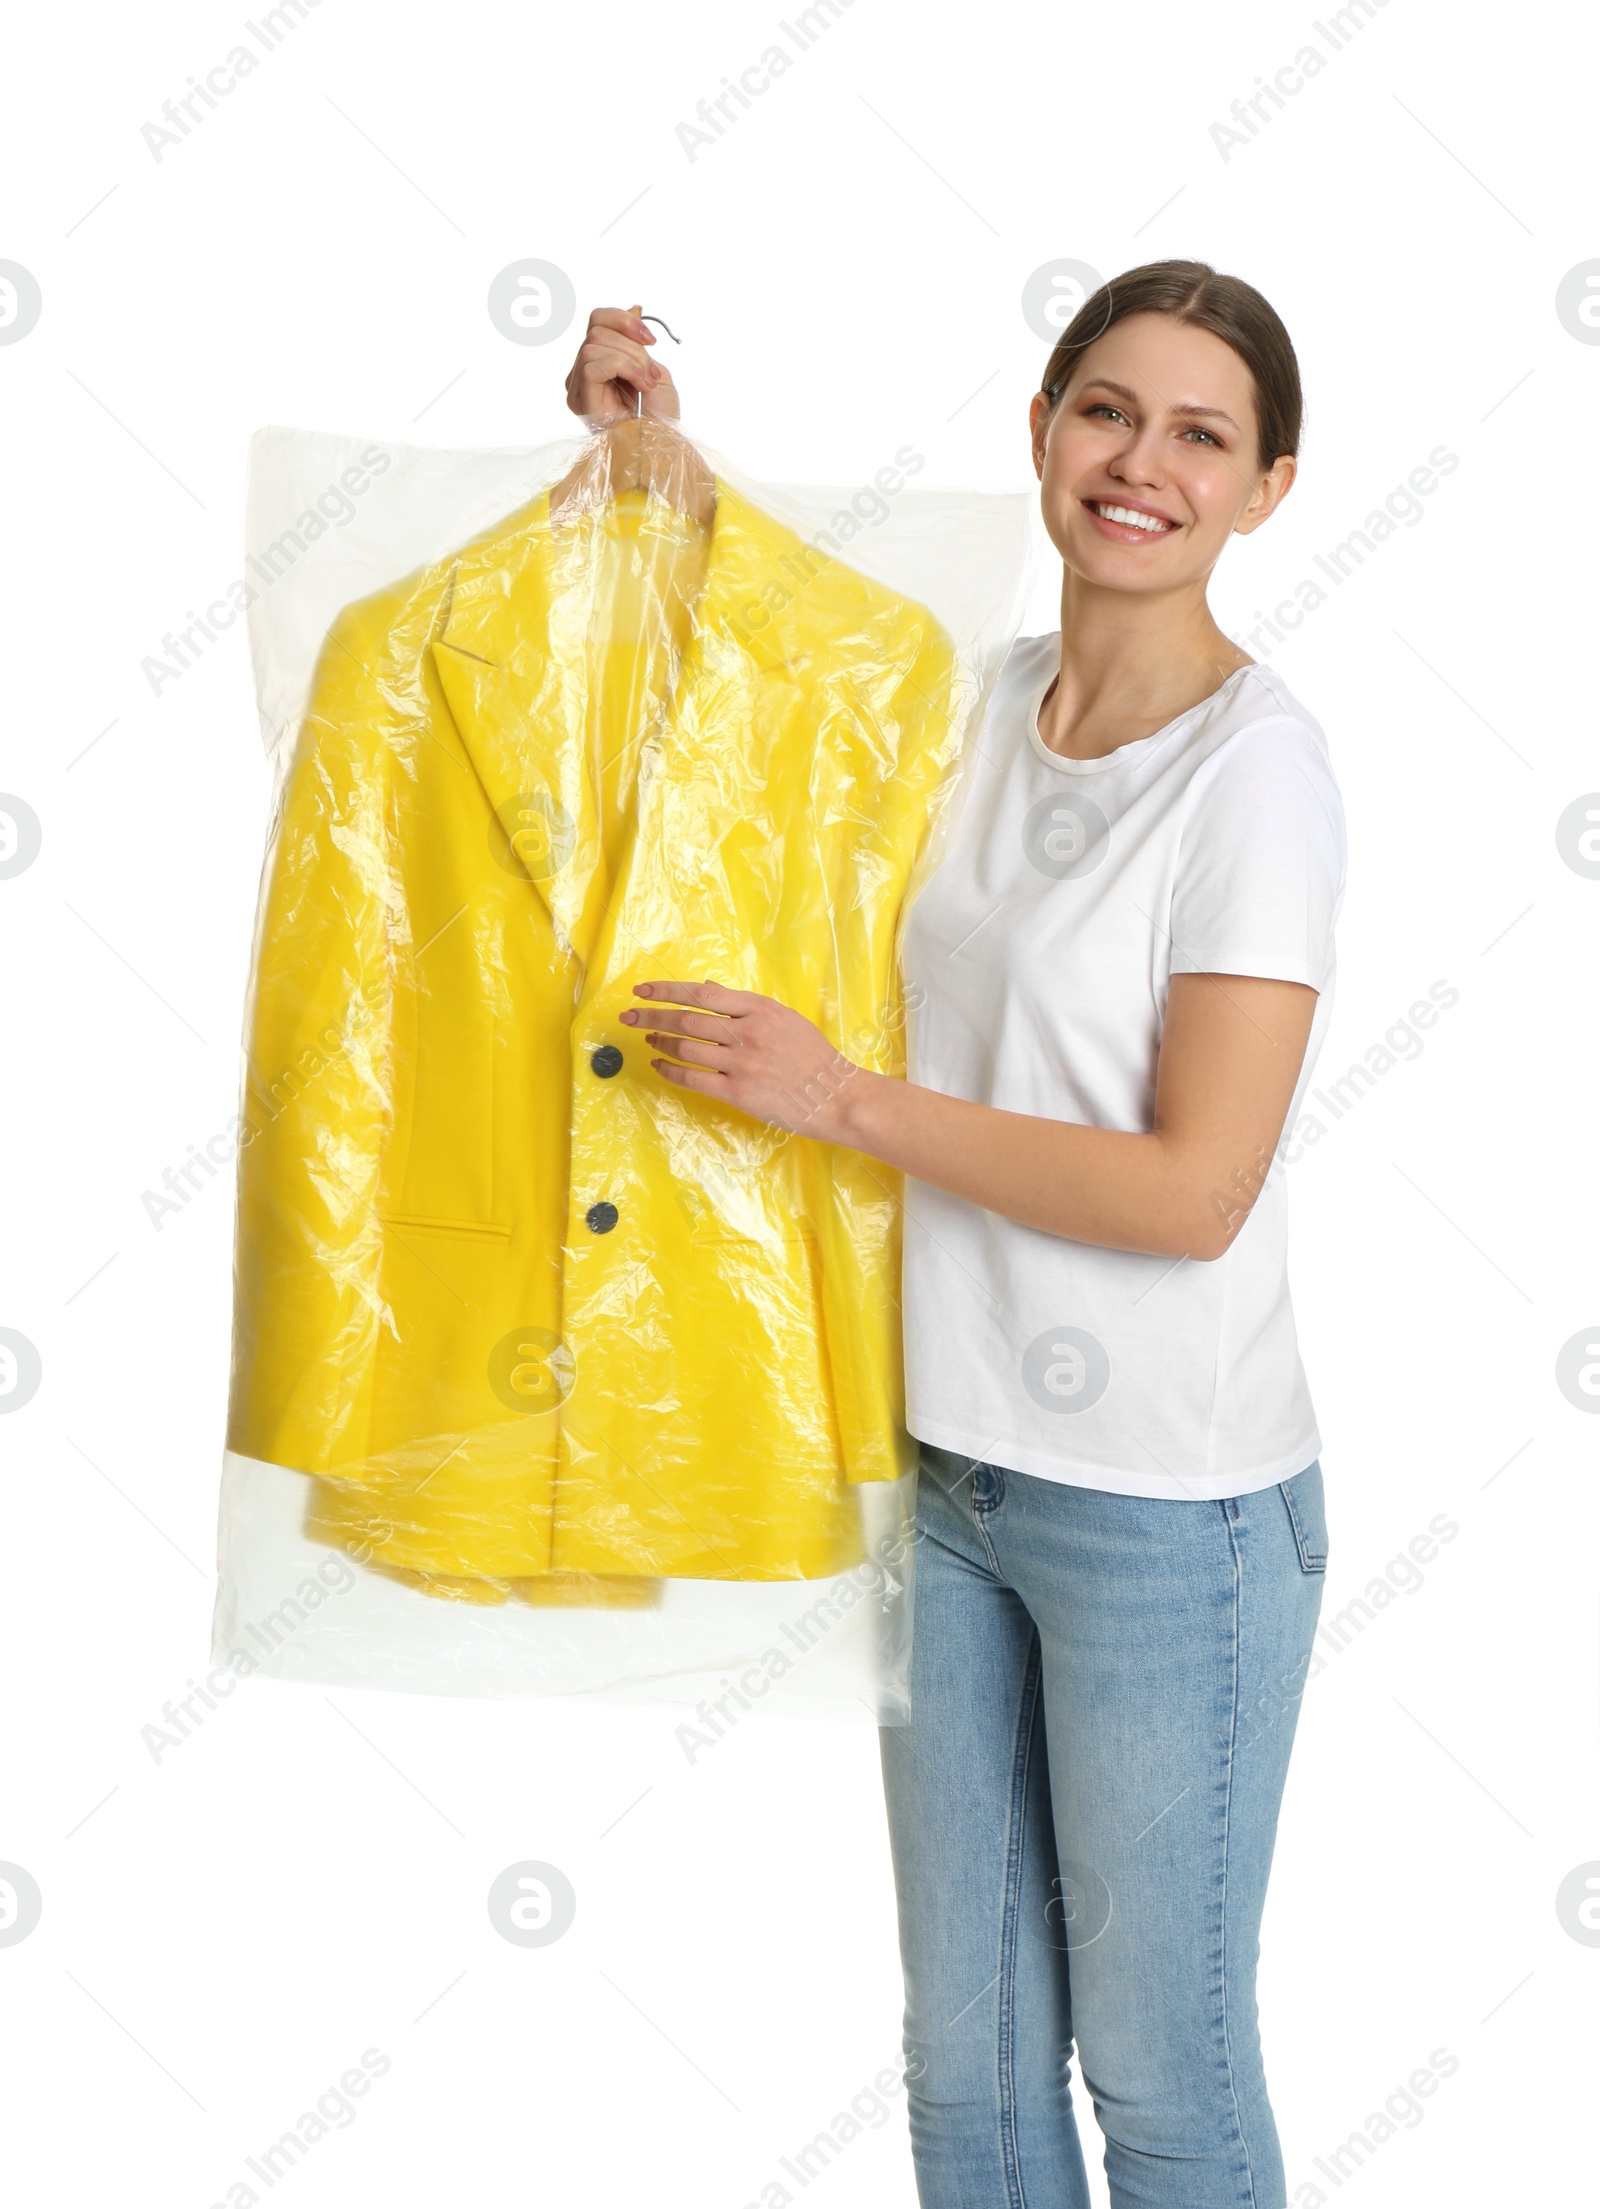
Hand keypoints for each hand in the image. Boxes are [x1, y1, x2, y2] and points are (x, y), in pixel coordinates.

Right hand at [564, 304, 679, 423]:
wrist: (663, 447)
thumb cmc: (660, 417)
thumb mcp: (653, 367)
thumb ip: (636, 340)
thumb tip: (633, 307)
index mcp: (598, 364)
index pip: (597, 321)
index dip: (624, 320)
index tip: (651, 339)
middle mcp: (582, 374)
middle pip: (596, 329)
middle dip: (632, 345)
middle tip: (652, 371)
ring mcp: (578, 387)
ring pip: (594, 344)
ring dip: (630, 359)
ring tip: (647, 382)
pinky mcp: (580, 399)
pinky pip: (593, 364)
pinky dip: (623, 367)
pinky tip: (639, 385)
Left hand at [622, 981, 866, 1138]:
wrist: (836, 1095)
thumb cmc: (813, 1056)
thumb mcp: (784, 1017)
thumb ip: (745, 1004)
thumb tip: (706, 986)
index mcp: (759, 1009)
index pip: (701, 993)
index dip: (667, 990)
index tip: (643, 990)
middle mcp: (748, 1032)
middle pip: (686, 1019)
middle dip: (651, 1015)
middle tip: (629, 1015)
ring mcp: (742, 1064)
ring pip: (685, 1048)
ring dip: (659, 1042)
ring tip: (648, 1039)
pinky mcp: (738, 1093)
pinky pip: (693, 1078)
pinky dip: (670, 1070)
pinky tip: (658, 1065)